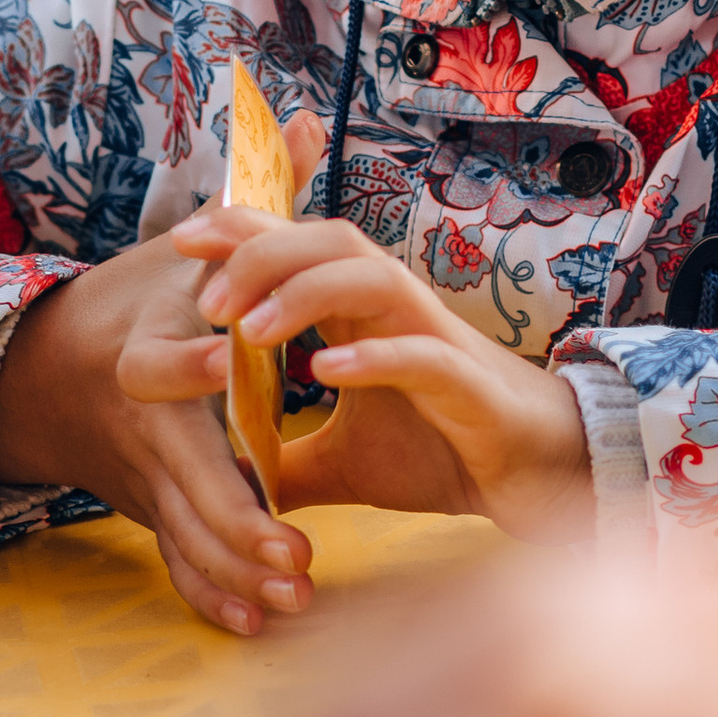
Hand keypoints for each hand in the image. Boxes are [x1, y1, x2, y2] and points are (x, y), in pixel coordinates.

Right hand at [0, 230, 317, 637]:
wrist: (48, 369)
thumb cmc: (141, 297)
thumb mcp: (186, 244)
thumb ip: (255, 192)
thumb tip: (302, 120)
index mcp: (147, 348)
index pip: (161, 360)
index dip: (193, 360)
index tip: (233, 359)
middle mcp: (140, 420)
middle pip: (179, 472)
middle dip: (232, 513)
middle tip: (292, 545)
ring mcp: (140, 473)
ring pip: (182, 530)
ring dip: (234, 567)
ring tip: (295, 590)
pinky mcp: (147, 508)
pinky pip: (175, 560)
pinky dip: (210, 594)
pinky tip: (257, 625)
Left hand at [174, 196, 593, 540]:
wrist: (536, 480)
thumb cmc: (443, 452)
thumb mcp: (339, 465)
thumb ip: (281, 465)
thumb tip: (218, 484)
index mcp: (362, 314)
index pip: (300, 248)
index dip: (245, 232)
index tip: (182, 239)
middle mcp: (397, 310)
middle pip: (329, 241)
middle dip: (262, 253)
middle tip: (204, 297)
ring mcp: (435, 340)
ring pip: (372, 279)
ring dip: (305, 292)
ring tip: (249, 329)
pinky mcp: (468, 386)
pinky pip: (422, 355)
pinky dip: (373, 356)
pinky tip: (325, 371)